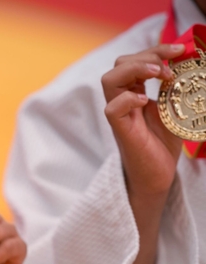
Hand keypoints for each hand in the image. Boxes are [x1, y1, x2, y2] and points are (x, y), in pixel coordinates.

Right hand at [102, 44, 185, 197]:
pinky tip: (145, 101)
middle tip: (168, 66)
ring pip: (109, 80)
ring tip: (159, 75)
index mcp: (134, 91)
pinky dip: (128, 100)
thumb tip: (192, 63)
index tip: (180, 49)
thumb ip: (176, 88)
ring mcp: (120, 114)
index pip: (135, 59)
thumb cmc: (163, 144)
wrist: (156, 175)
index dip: (156, 49)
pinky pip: (112, 109)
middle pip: (119, 64)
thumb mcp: (174, 108)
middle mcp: (123, 99)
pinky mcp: (120, 130)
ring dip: (135, 70)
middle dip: (146, 56)